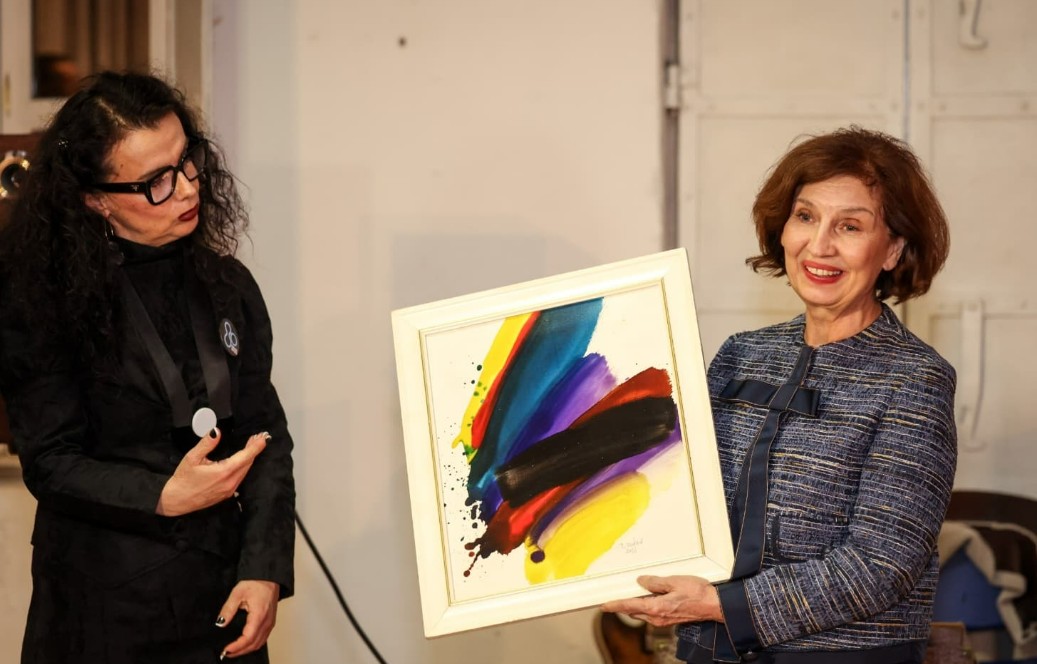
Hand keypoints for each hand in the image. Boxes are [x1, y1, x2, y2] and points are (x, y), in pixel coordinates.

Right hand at [156, 429, 267, 516]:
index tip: (264, 437)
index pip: (245, 457)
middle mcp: (230, 482)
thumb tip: (217, 431)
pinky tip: (243, 460)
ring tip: (253, 445)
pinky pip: (240, 478)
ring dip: (249, 458)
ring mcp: (229, 490)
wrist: (175, 500)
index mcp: (223, 472)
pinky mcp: (227, 494)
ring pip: (245, 471)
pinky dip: (243, 467)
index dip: (256, 446)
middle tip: (258, 437)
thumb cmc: (182, 479)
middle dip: (254, 449)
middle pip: (248, 463)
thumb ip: (207, 444)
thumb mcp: (192, 458)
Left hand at [216, 579, 279, 658]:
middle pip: (254, 644)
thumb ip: (228, 609)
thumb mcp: (238, 593)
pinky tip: (245, 645)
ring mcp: (270, 623)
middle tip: (226, 653)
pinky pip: (263, 638)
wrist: (268, 576)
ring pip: (259, 643)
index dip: (236, 647)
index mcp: (259, 615)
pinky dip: (253, 645)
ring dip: (246, 650)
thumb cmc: (256, 582)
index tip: (226, 649)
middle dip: (239, 651)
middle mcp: (267, 622)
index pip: (248, 638)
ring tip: (233, 651)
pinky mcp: (270, 622)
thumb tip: (220, 623)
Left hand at [600, 575, 723, 626]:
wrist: (714, 605)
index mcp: (656, 607)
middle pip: (633, 611)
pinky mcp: (669, 619)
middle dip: (623, 605)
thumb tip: (640, 581)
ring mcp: (663, 620)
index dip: (615, 605)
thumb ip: (655, 582)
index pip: (629, 606)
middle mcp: (657, 617)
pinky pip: (651, 613)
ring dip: (634, 606)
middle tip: (612, 598)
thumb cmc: (697, 593)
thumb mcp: (674, 581)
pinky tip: (646, 597)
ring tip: (627, 595)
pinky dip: (644, 606)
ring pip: (642, 613)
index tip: (603, 605)